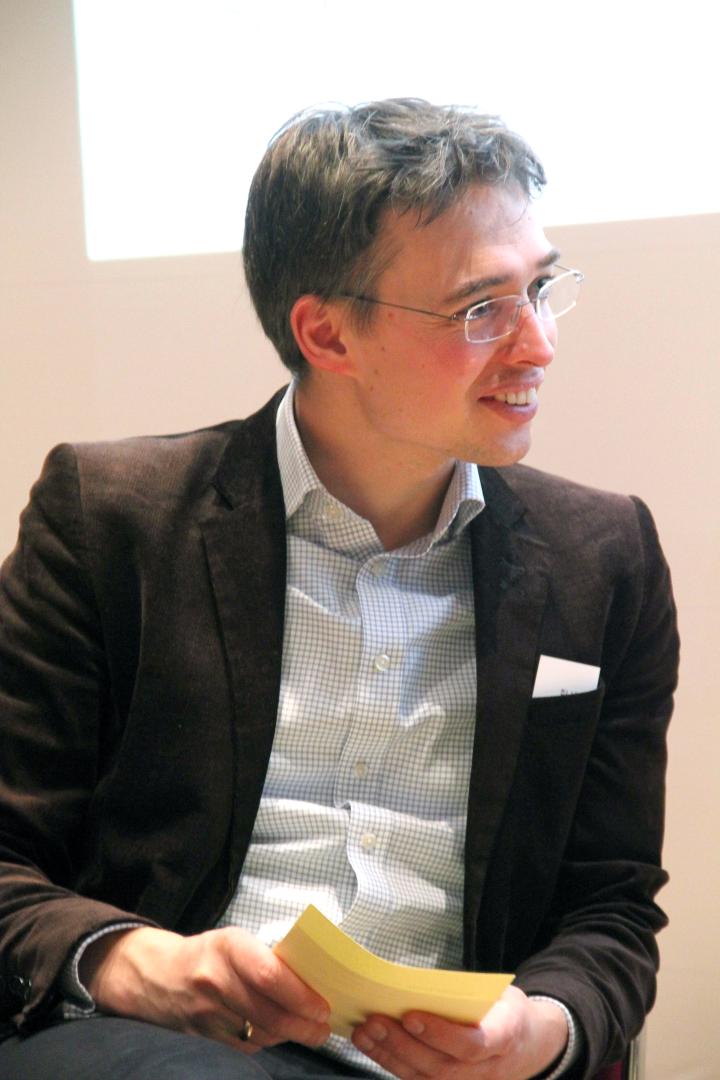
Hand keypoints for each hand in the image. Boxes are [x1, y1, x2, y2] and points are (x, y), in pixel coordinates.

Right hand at [81, 926, 330, 1052]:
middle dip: (303, 1025)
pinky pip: (247, 1046)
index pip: (269, 976)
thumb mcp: (236, 941)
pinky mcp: (206, 1038)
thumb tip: (311, 980)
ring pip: (260, 1034)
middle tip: (323, 1026)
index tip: (322, 1005)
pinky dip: (268, 1041)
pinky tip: (280, 1033)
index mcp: (228, 947)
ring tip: (310, 1030)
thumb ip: (267, 958)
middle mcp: (215, 981)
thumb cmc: (209, 954)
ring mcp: (208, 1014)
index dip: (300, 995)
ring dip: (290, 1035)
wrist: (158, 977)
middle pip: (269, 1013)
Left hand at [351, 985, 567, 1079]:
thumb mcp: (499, 995)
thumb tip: (419, 986)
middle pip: (440, 1065)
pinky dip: (391, 1062)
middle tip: (374, 1020)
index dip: (439, 1033)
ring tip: (364, 1031)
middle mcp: (487, 1069)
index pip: (471, 1044)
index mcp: (505, 1037)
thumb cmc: (506, 1011)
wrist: (530, 1045)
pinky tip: (371, 1045)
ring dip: (390, 1055)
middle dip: (402, 1044)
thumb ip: (468, 994)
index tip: (411, 1016)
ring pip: (426, 1077)